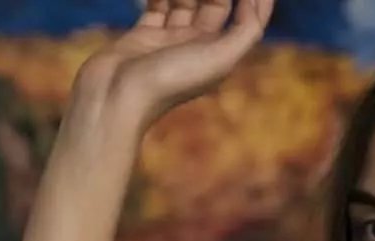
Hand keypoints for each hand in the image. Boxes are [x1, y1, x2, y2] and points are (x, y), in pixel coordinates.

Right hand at [73, 0, 273, 130]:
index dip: (258, 3)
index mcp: (221, 54)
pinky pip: (157, 6)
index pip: (248, 22)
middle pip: (217, 5)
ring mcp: (170, 40)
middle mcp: (198, 46)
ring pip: (186, 1)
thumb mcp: (220, 58)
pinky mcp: (144, 36)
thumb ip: (245, 32)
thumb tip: (254, 3)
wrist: (116, 97)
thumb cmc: (171, 81)